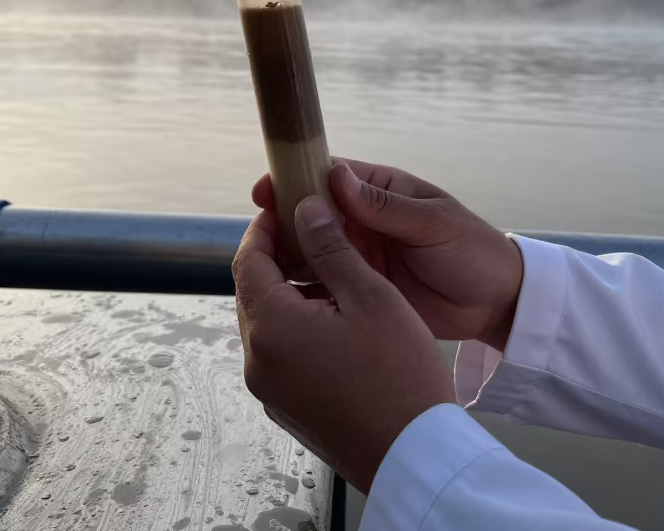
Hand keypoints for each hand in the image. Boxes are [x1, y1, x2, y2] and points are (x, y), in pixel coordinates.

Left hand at [233, 197, 456, 493]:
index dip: (265, 228)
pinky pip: (278, 354)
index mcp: (272, 327)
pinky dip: (295, 328)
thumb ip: (330, 248)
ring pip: (266, 324)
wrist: (414, 456)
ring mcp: (269, 389)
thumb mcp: (370, 296)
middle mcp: (257, 360)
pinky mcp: (285, 407)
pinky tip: (333, 321)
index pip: (248, 260)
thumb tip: (305, 209)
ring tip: (330, 276)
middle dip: (276, 259)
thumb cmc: (399, 375)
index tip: (286, 207)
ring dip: (288, 294)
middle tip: (311, 235)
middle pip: (252, 292)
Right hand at [253, 160, 522, 349]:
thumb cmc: (473, 251)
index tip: (265, 191)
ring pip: (311, 251)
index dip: (294, 180)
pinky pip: (325, 285)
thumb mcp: (433, 224)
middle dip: (283, 222)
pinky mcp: (361, 290)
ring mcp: (359, 257)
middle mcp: (362, 221)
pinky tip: (285, 300)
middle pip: (310, 215)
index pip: (327, 177)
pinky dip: (304, 290)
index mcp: (380, 192)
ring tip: (265, 271)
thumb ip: (385, 206)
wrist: (498, 304)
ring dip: (288, 257)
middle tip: (258, 239)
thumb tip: (336, 175)